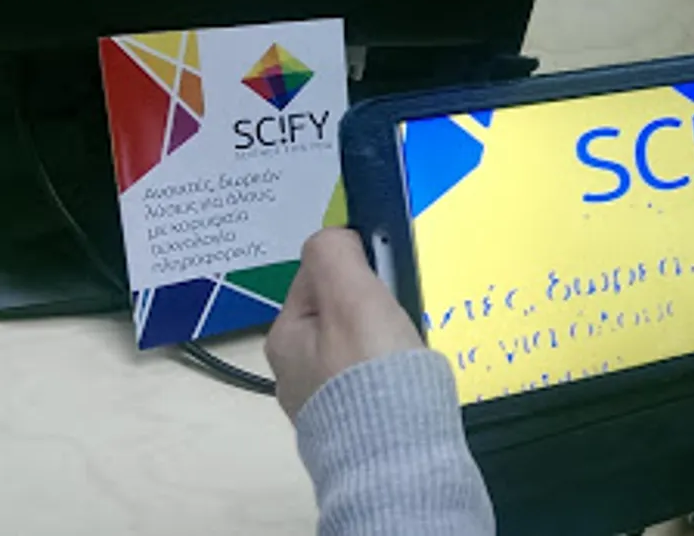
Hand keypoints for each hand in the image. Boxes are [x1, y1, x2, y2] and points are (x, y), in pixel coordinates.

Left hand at [265, 228, 423, 419]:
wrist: (397, 459)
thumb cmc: (372, 376)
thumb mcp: (352, 296)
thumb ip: (336, 253)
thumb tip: (335, 232)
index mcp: (286, 336)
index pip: (316, 274)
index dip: (353, 266)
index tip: (382, 278)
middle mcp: (295, 370)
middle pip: (338, 309)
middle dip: (370, 303)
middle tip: (397, 312)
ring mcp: (323, 399)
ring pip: (356, 344)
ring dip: (383, 337)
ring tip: (407, 347)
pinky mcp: (354, 421)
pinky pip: (372, 377)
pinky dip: (391, 370)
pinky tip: (407, 377)